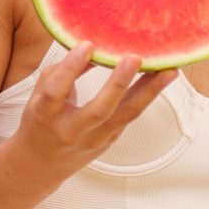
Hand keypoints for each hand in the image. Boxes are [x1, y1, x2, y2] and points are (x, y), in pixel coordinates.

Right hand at [9, 43, 176, 182]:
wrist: (42, 164)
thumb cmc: (40, 121)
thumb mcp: (39, 95)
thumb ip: (60, 72)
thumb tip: (90, 47)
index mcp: (45, 115)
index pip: (57, 91)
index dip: (71, 67)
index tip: (87, 44)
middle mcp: (72, 130)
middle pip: (99, 110)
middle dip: (119, 83)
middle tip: (135, 58)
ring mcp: (95, 138)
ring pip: (126, 114)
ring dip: (150, 91)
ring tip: (169, 70)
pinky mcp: (111, 139)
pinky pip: (132, 114)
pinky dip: (147, 94)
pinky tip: (161, 78)